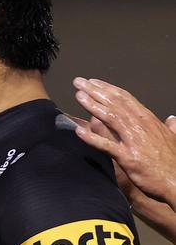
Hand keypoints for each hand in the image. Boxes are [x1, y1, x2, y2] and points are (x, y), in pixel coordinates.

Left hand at [73, 77, 175, 208]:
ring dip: (92, 105)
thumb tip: (172, 119)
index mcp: (149, 120)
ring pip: (110, 118)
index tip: (93, 82)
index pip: (125, 99)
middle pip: (115, 103)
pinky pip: (107, 146)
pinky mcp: (128, 158)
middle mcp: (140, 125)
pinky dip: (92, 139)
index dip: (108, 89)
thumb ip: (170, 127)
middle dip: (95, 91)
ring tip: (78, 96)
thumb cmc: (174, 162)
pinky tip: (79, 132)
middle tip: (78, 82)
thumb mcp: (174, 138)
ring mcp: (133, 141)